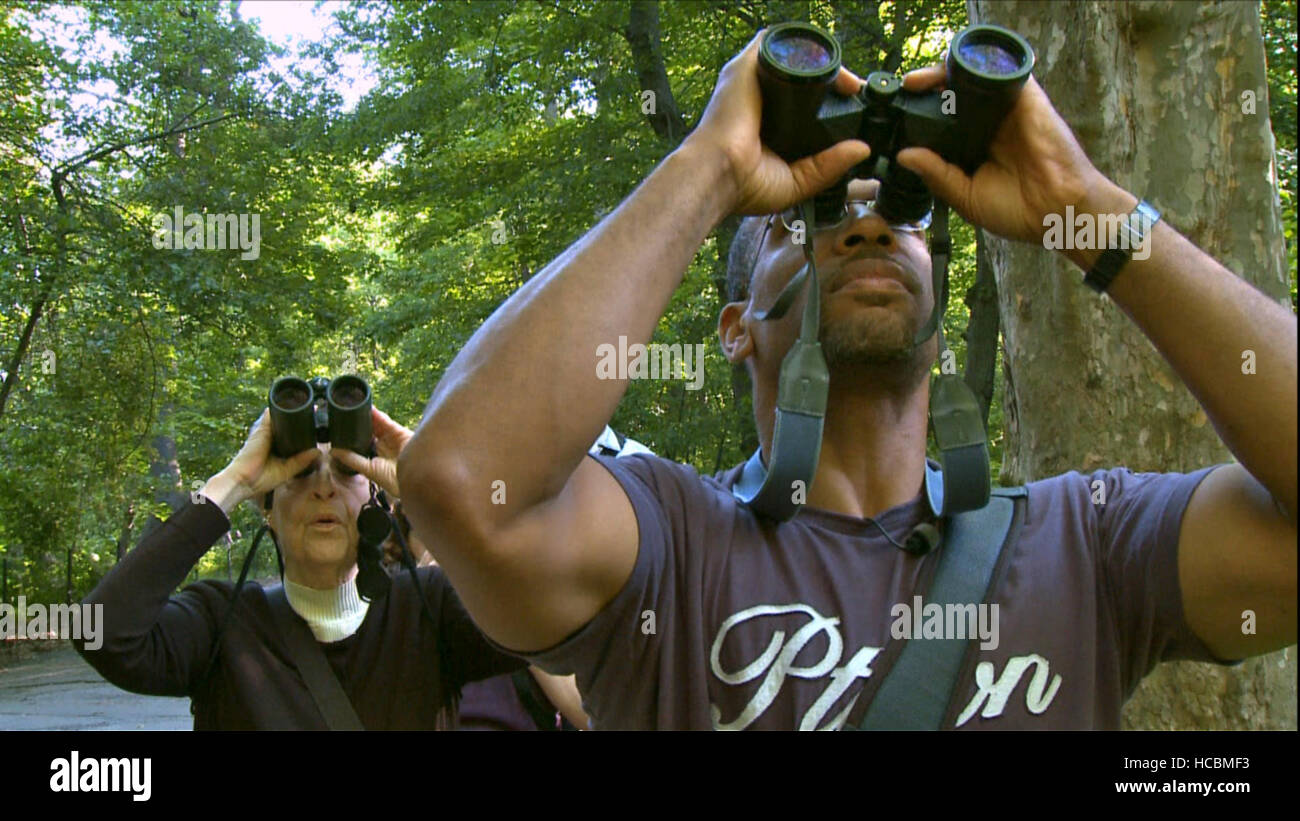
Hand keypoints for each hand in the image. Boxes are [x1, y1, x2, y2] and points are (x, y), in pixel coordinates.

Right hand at [200, 408, 318, 513]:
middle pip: (286, 422)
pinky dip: (281, 408)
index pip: (290, 432)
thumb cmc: (261, 478)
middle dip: (299, 416)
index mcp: (276, 445)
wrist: (244, 480)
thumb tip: (318, 451)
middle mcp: (270, 435)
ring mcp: (265, 430)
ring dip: (292, 409)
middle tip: (317, 411)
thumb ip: (301, 461)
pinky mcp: (262, 427)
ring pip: (280, 415)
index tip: (315, 423)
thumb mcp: (286, 470)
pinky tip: (294, 403)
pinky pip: (272, 413)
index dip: (302, 427)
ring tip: (312, 406)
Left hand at [333, 407, 411, 499]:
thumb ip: (352, 459)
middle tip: (344, 416)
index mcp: (375, 459)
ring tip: (352, 408)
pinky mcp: (398, 431)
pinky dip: (376, 414)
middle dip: (358, 425)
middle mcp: (383, 448)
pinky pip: (385, 421)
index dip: (352, 437)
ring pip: (375, 425)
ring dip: (365, 418)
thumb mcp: (370, 470)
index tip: (339, 429)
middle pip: (368, 432)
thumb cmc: (395, 480)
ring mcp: (391, 439)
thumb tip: (333, 451)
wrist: (418, 476)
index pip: (361, 444)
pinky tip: (366, 408)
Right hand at [680, 30, 872, 216]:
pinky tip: (828, 66)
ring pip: (793, 57)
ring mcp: (751, 80)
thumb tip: (861, 149)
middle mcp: (758, 98)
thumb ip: (828, 167)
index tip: (852, 106)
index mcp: (768, 124)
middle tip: (853, 93)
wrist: (719, 176)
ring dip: (821, 62)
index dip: (829, 100)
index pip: (802, 101)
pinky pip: (778, 43)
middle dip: (830, 79)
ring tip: (846, 82)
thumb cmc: (744, 186)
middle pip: (800, 76)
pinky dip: (804, 48)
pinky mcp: (745, 67)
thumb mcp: (798, 181)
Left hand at [895, 66, 1122, 244]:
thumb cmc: (1016, 210)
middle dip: (925, 91)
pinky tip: (950, 73)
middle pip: (952, 96)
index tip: (892, 119)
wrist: (1056, 211)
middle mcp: (987, 124)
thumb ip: (936, 175)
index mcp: (972, 147)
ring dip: (941, 75)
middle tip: (902, 94)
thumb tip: (904, 155)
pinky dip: (975, 67)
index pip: (940, 122)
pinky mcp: (1025, 99)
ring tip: (916, 83)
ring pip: (970, 79)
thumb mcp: (965, 195)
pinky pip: (999, 72)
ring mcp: (1005, 110)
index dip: (918, 116)